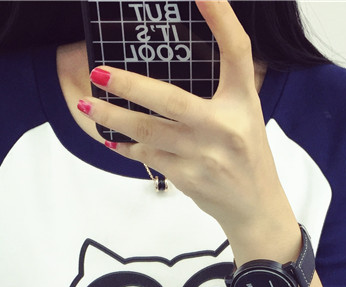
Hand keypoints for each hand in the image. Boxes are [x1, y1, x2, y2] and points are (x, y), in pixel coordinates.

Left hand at [77, 0, 299, 263]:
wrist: (255, 209)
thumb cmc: (247, 156)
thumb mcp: (247, 115)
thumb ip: (225, 89)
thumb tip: (188, 54)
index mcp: (243, 102)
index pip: (236, 51)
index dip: (221, 18)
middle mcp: (225, 127)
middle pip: (170, 100)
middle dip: (129, 85)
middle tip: (98, 71)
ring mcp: (204, 156)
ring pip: (149, 132)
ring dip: (115, 118)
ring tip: (90, 106)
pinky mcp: (188, 178)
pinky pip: (149, 156)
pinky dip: (128, 147)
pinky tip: (113, 139)